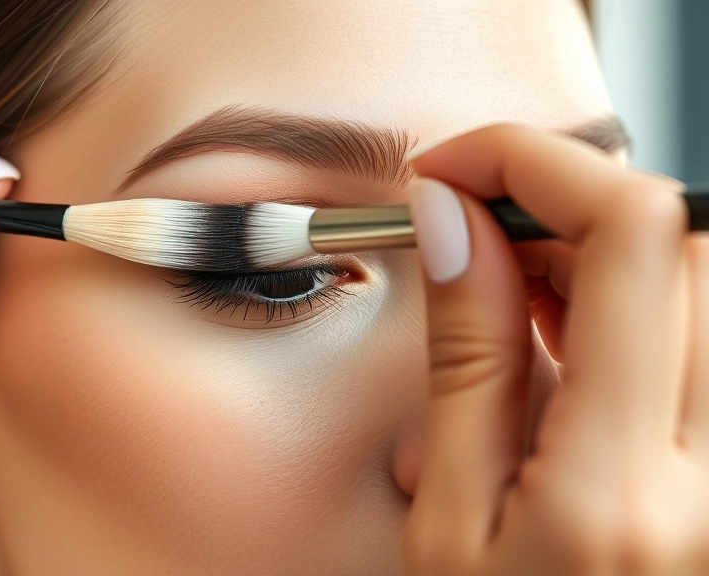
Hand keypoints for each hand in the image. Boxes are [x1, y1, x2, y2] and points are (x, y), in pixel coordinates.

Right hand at [403, 124, 708, 574]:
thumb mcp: (447, 522)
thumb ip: (465, 362)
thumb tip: (454, 228)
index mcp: (620, 490)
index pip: (632, 236)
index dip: (535, 163)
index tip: (452, 170)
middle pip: (683, 243)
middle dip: (562, 201)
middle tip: (470, 230)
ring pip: (700, 283)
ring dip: (595, 250)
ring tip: (506, 290)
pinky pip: (699, 339)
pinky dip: (624, 302)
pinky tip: (557, 331)